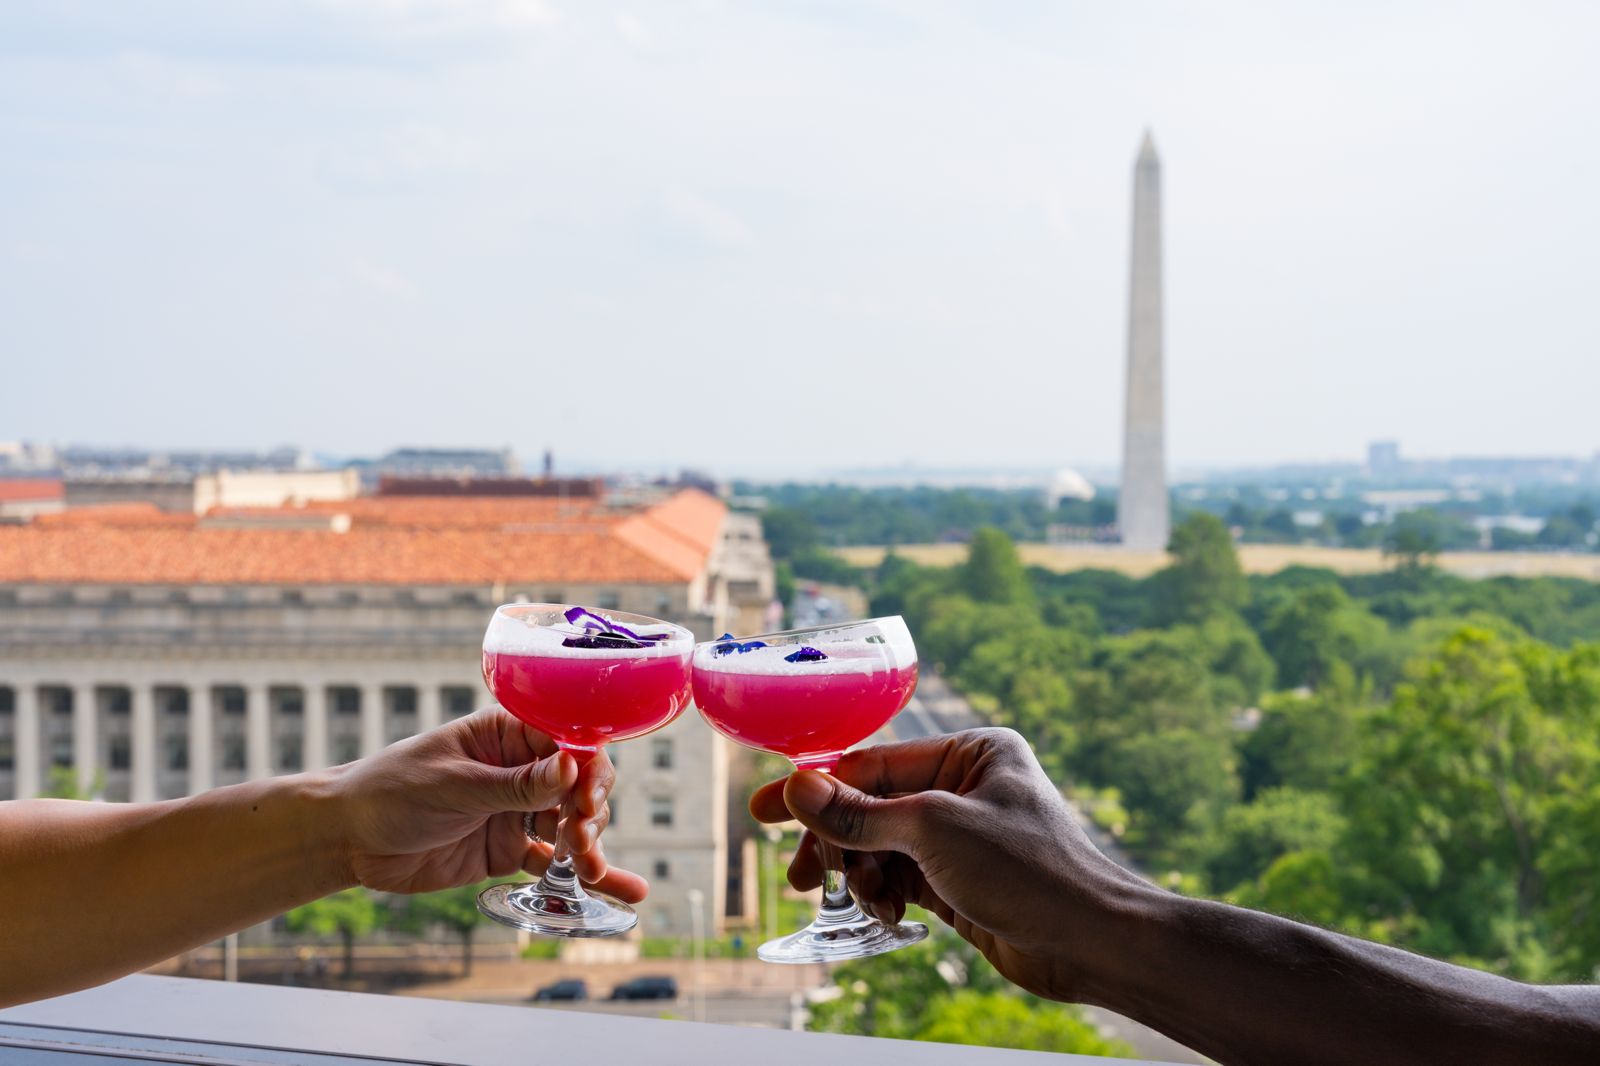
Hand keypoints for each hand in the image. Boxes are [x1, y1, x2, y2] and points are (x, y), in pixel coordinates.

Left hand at [330, 708, 646, 900]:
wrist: (348, 839)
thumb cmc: (391, 789)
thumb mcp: (453, 785)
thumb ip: (515, 784)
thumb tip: (573, 767)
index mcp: (508, 733)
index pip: (567, 741)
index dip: (587, 768)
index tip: (586, 798)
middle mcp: (521, 769)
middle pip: (580, 784)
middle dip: (590, 810)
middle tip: (579, 837)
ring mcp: (518, 811)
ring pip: (574, 825)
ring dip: (590, 846)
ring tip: (591, 871)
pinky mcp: (510, 850)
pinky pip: (556, 862)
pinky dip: (585, 875)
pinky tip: (621, 888)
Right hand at [750, 728, 1153, 1003]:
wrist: (1092, 943)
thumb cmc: (1033, 871)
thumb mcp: (935, 832)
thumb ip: (860, 812)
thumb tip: (797, 788)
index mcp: (972, 751)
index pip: (875, 763)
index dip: (816, 787)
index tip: (763, 808)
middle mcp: (965, 786)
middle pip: (870, 806)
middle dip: (836, 842)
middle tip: (797, 876)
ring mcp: (960, 836)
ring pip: (879, 846)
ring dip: (861, 874)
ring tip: (864, 899)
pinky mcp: (958, 880)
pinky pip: (897, 878)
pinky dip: (882, 895)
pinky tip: (887, 914)